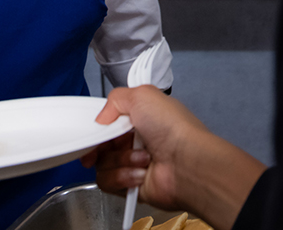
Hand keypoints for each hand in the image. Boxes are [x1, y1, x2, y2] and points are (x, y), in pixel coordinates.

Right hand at [81, 86, 204, 208]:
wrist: (187, 163)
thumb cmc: (172, 128)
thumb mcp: (142, 96)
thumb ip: (115, 99)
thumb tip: (101, 118)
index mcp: (140, 118)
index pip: (108, 123)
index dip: (99, 127)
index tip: (95, 130)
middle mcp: (136, 141)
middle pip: (101, 143)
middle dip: (105, 144)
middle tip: (115, 144)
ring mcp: (132, 164)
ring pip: (102, 163)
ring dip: (121, 160)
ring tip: (143, 158)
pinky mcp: (131, 185)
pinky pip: (108, 182)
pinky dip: (122, 176)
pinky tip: (141, 173)